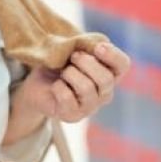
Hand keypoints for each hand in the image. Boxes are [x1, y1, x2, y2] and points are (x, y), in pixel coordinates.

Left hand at [16, 42, 130, 123]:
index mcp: (109, 74)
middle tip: (73, 56)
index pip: (123, 65)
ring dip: (70, 74)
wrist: (37, 84)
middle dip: (86, 63)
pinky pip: (67, 97)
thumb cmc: (59, 64)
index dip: (112, 55)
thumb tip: (97, 45)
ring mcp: (89, 107)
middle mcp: (104, 94)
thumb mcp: (72, 49)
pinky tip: (56, 86)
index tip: (97, 47)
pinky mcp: (71, 116)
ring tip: (63, 73)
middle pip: (106, 79)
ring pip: (86, 88)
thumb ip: (86, 46)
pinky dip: (58, 87)